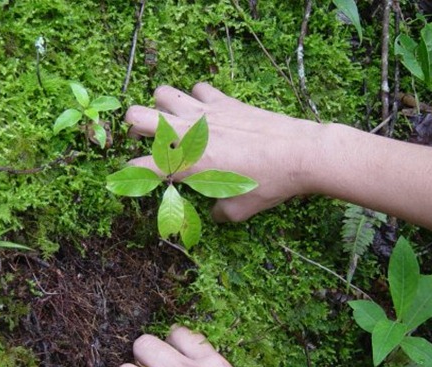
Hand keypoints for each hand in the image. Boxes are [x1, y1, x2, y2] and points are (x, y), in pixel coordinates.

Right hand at [125, 83, 329, 221]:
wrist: (300, 154)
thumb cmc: (269, 185)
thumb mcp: (239, 211)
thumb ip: (218, 212)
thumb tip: (215, 211)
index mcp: (187, 164)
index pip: (142, 166)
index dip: (131, 174)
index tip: (134, 178)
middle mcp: (188, 134)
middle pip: (135, 116)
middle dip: (135, 129)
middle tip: (150, 141)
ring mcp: (205, 112)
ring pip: (161, 94)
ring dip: (162, 108)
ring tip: (175, 122)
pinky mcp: (224, 100)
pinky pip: (197, 88)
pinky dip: (197, 99)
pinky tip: (209, 113)